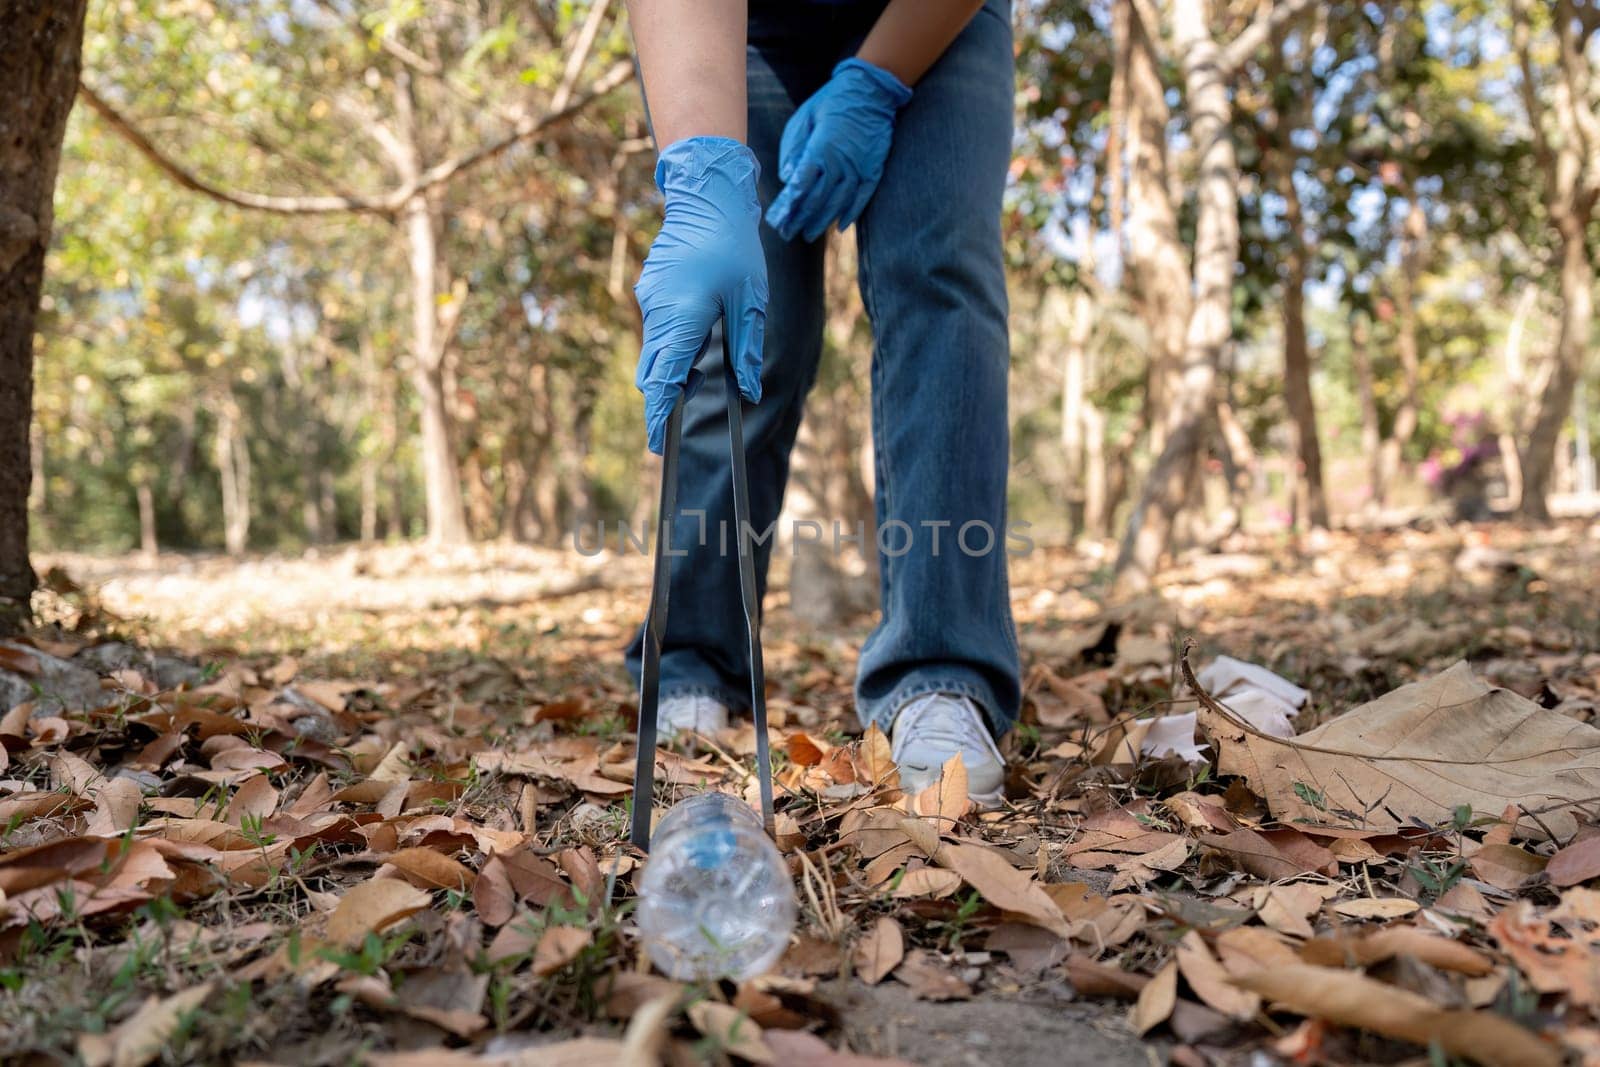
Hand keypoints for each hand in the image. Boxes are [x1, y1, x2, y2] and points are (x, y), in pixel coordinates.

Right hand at [635, 136, 767, 453]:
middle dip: (663, 400)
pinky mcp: (650, 291)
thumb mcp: (750, 302)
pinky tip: (695, 338)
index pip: (664, 380)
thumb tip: (750, 392)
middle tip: (677, 424)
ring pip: (652, 353)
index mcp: (683, 319)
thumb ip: (747, 350)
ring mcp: (650, 301)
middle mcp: (658, 314)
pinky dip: (670, 347)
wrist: (707, 198)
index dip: (661, 415)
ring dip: (669, 372)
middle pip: (651, 374)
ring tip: (697, 377)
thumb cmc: (734, 248)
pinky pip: (656, 331)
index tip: (659, 444)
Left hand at [765, 58, 912, 242]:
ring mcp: (859, 168)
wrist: (870, 91)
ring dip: (822, 221)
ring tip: (808, 234)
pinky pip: (862, 197)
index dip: (788, 205)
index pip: (801, 185)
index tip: (777, 220)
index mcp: (820, 149)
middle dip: (800, 219)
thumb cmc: (830, 102)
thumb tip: (787, 178)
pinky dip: (852, 213)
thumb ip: (794, 150)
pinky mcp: (873, 170)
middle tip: (787, 234)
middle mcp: (840, 163)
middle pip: (817, 199)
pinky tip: (841, 226)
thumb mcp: (804, 119)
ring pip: (838, 202)